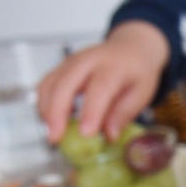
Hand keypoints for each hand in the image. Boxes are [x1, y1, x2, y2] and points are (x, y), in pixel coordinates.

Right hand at [37, 21, 169, 143]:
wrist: (130, 49)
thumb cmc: (137, 73)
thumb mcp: (141, 94)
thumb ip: (124, 114)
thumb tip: (109, 136)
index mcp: (114, 68)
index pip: (100, 89)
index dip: (91, 112)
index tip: (86, 133)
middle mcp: (88, 61)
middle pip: (65, 84)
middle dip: (57, 113)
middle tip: (55, 138)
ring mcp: (71, 62)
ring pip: (50, 84)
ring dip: (47, 111)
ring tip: (53, 134)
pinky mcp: (61, 68)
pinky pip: (46, 85)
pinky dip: (44, 104)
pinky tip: (52, 121)